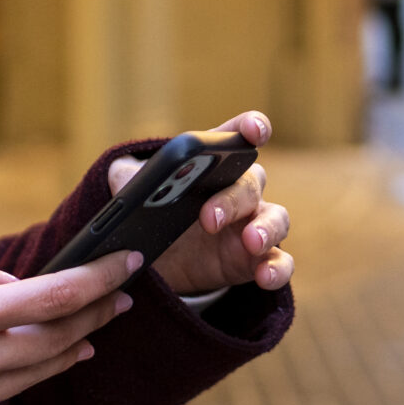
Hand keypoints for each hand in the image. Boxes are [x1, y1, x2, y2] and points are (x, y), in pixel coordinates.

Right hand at [0, 247, 139, 404]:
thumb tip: (13, 283)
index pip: (51, 298)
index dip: (97, 279)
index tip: (128, 261)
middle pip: (57, 339)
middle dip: (97, 313)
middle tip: (125, 292)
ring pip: (40, 371)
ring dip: (76, 343)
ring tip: (101, 322)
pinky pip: (11, 389)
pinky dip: (41, 368)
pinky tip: (58, 355)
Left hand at [119, 111, 294, 297]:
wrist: (157, 262)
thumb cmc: (154, 213)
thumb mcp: (134, 193)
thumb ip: (127, 178)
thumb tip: (123, 176)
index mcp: (215, 165)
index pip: (239, 136)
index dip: (251, 128)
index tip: (253, 131)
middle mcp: (240, 190)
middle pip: (252, 182)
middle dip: (233, 198)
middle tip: (208, 218)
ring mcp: (253, 226)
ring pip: (276, 218)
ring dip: (267, 228)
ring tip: (251, 242)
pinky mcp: (254, 261)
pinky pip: (280, 261)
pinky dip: (277, 268)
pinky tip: (264, 276)